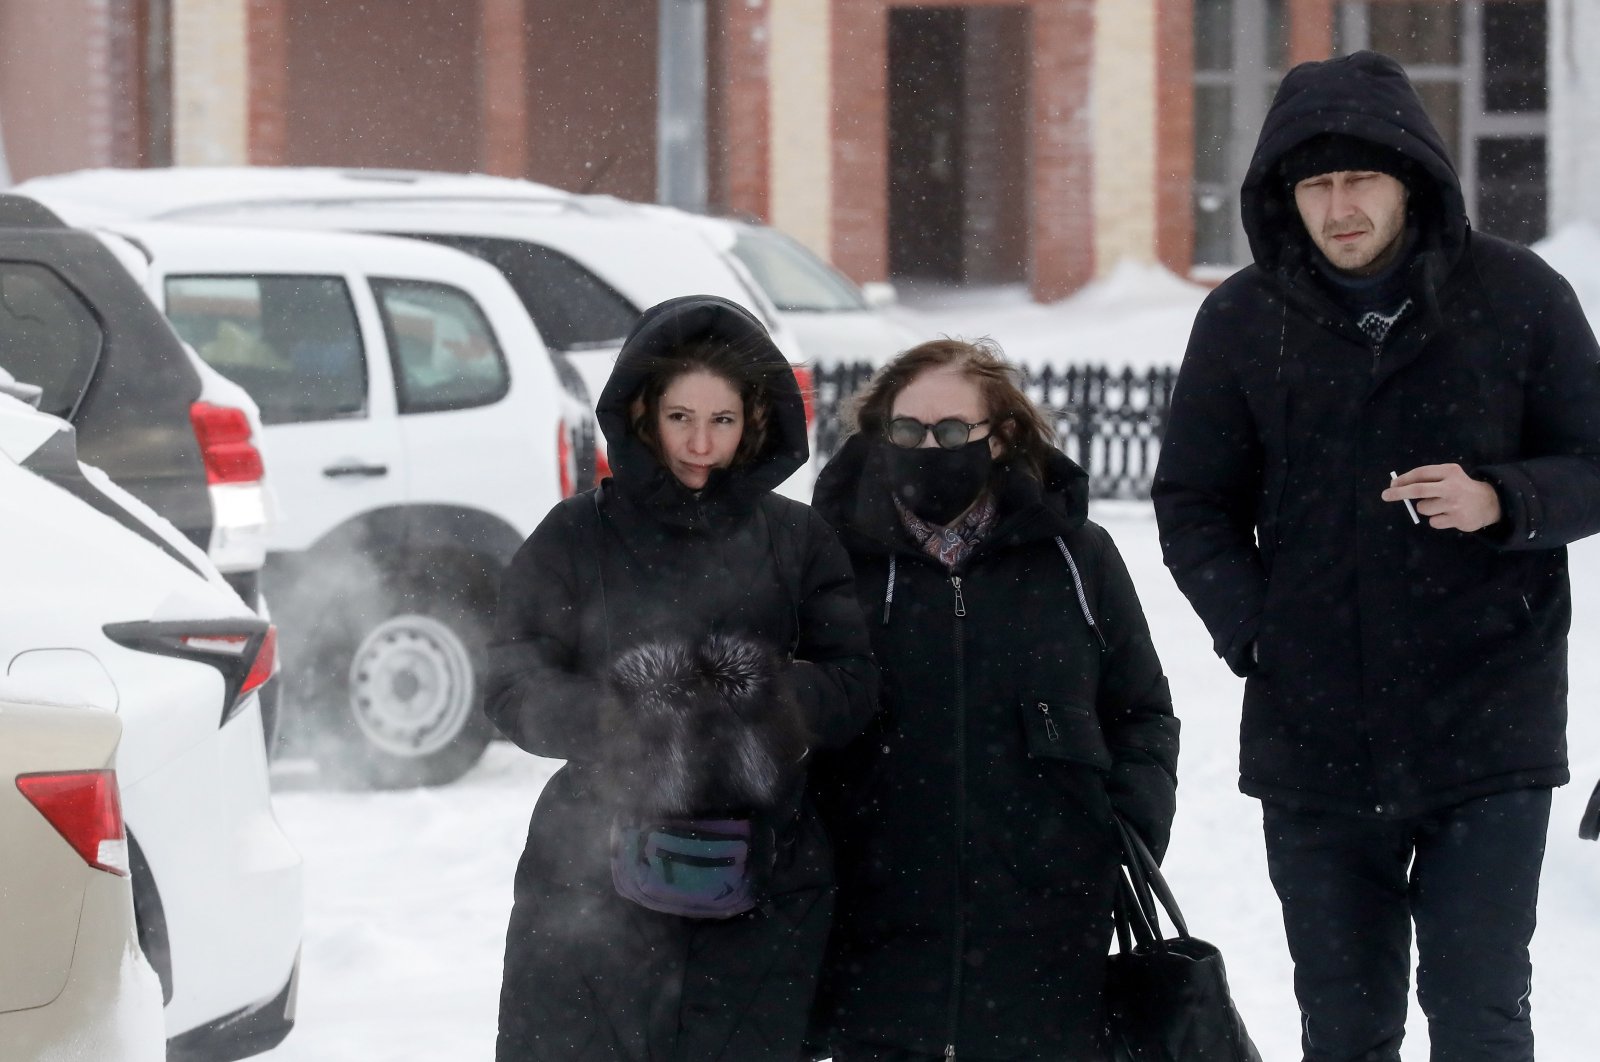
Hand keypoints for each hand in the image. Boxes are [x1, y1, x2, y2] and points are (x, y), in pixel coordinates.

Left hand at [1382, 464, 1501, 531]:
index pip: (1421, 473)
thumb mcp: (1449, 476)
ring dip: (1425, 508)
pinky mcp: (1457, 519)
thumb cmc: (1460, 488)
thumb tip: (1398, 486)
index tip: (1392, 484)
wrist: (1489, 502)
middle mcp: (1452, 487)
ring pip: (1423, 508)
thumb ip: (1427, 479)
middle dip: (1398, 493)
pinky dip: (1436, 519)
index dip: (1404, 479)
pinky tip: (1448, 515)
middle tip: (1385, 495)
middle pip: (1418, 490)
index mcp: (1449, 471)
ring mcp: (1454, 504)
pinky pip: (1433, 521)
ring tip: (1441, 505)